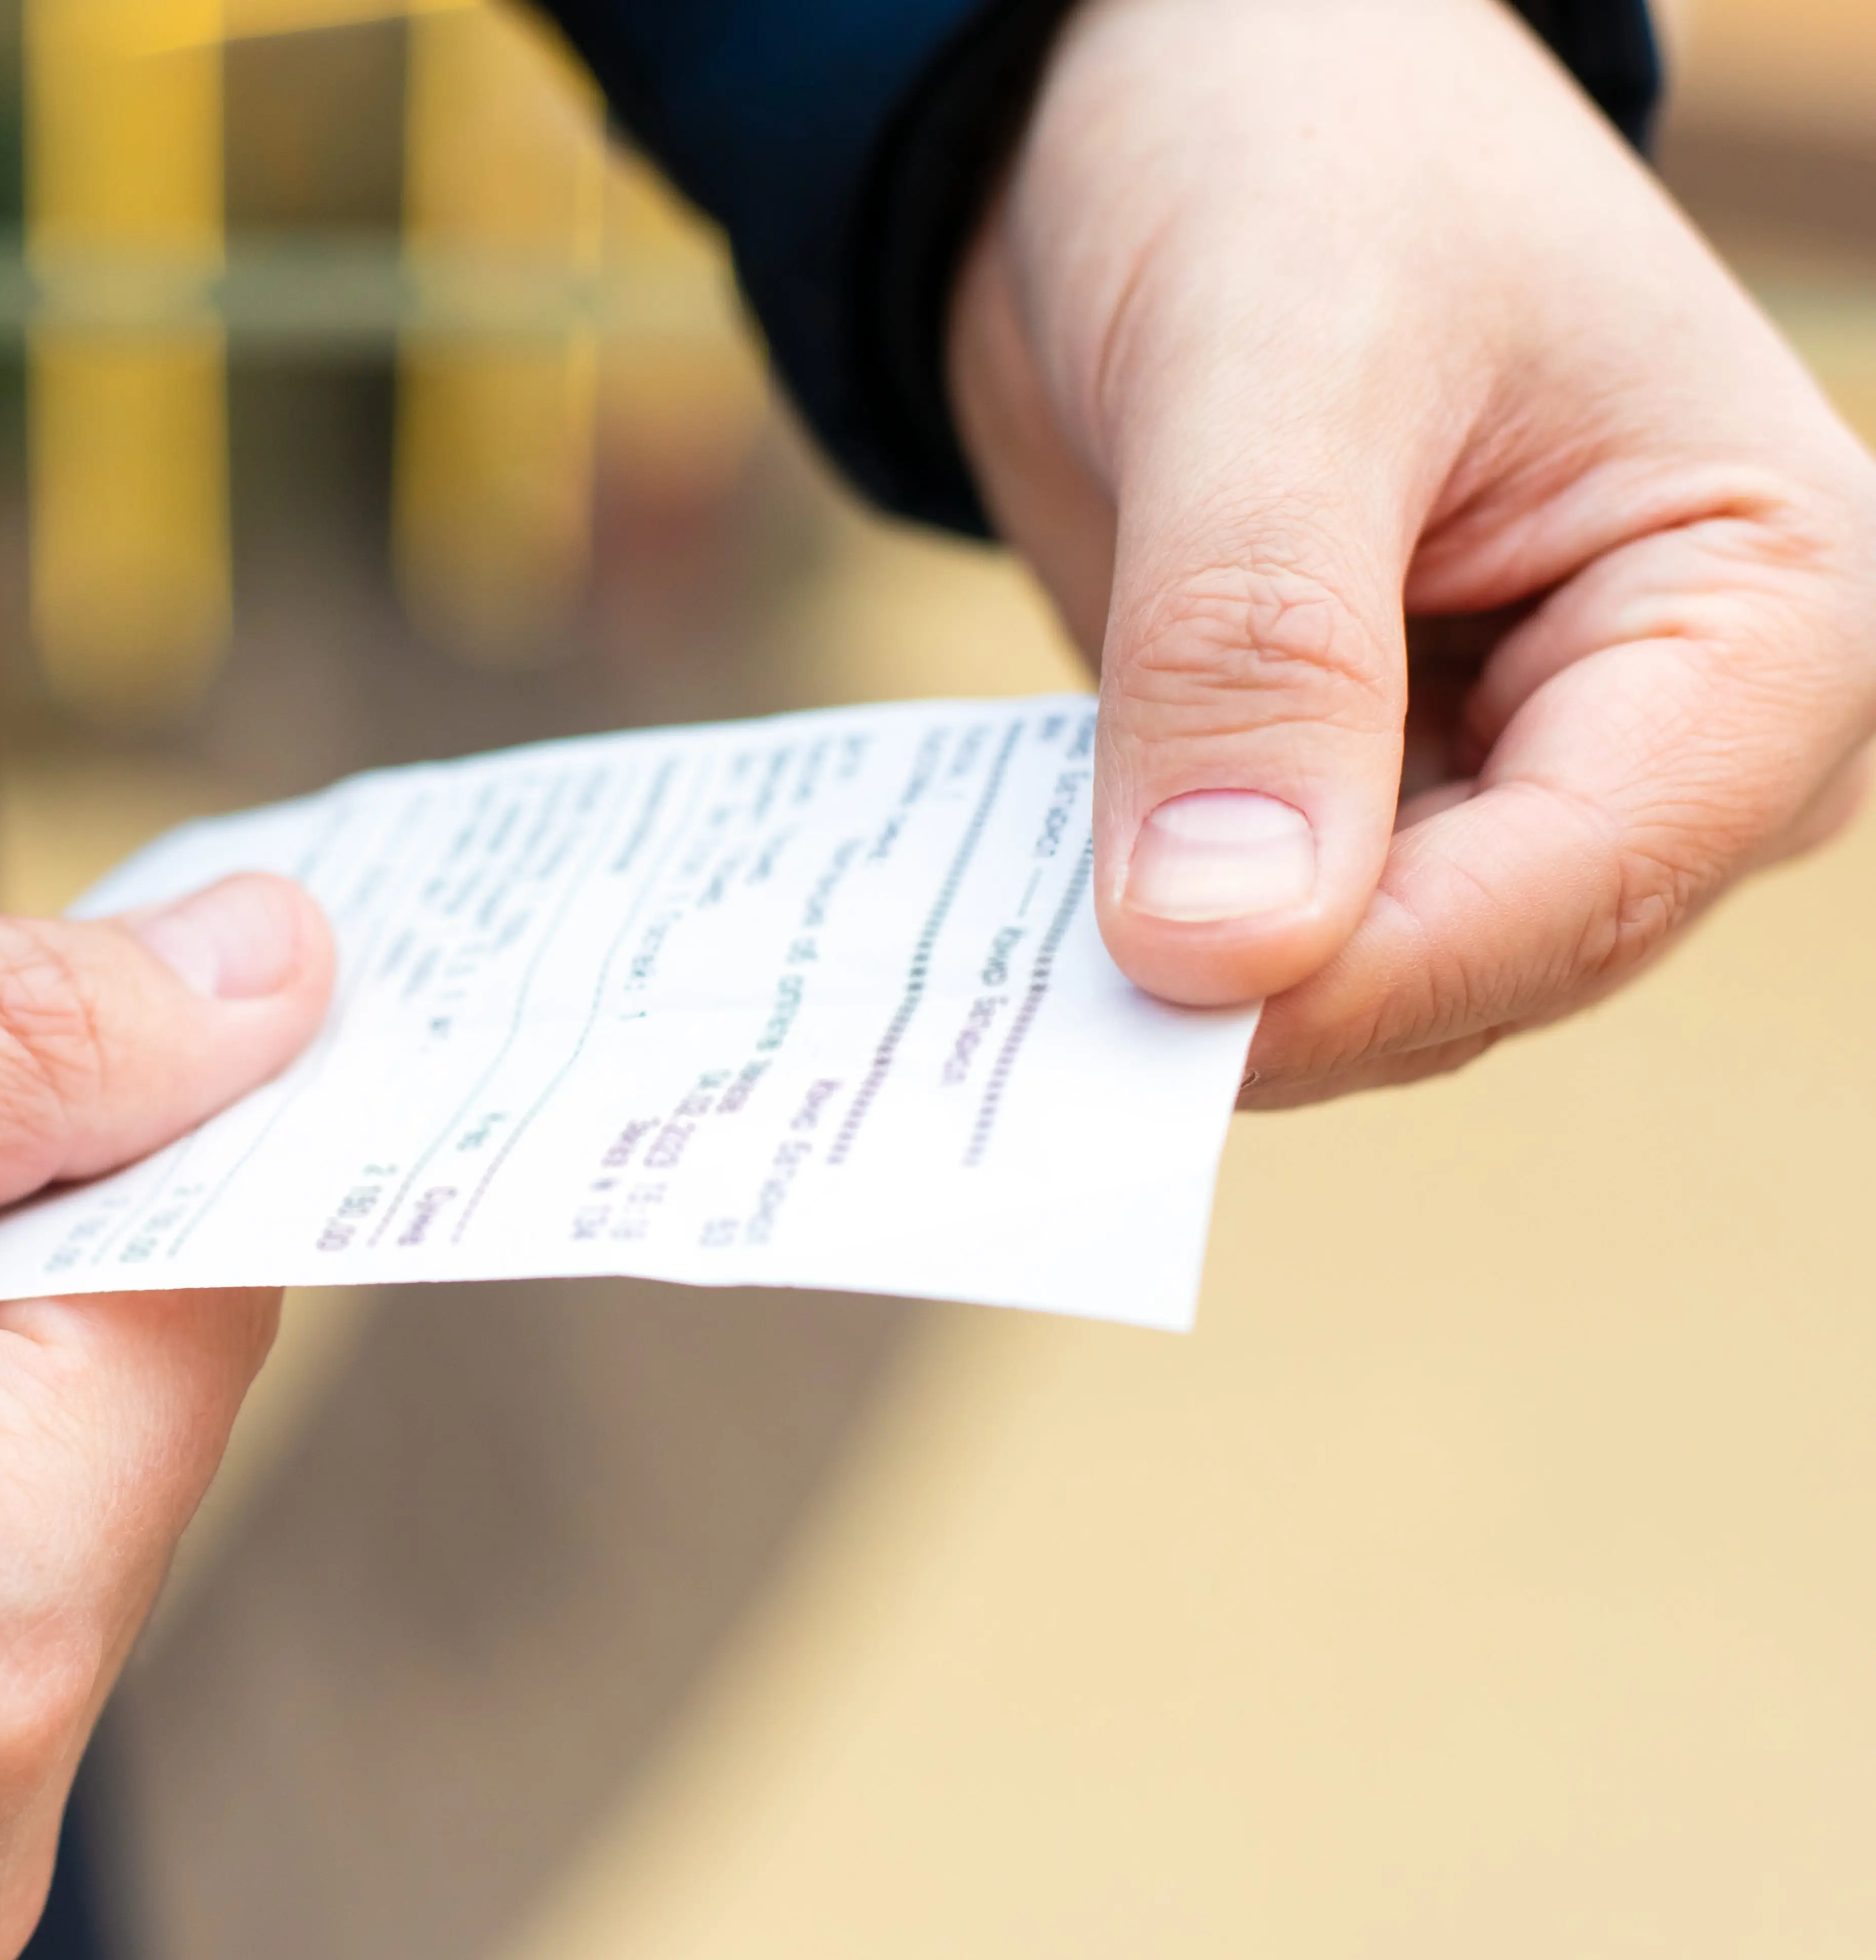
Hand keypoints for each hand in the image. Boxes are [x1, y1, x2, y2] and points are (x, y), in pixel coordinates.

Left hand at [950, 0, 1875, 1103]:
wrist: (1179, 101)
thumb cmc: (1291, 152)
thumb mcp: (1278, 370)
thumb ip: (1260, 649)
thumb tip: (1220, 946)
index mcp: (1767, 611)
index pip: (1583, 883)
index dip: (1359, 983)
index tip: (1147, 1032)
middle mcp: (1670, 728)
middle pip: (1479, 962)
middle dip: (1269, 1003)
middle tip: (1033, 1041)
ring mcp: (1516, 768)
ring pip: (1365, 975)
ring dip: (1191, 989)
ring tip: (1008, 990)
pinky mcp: (1364, 778)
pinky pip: (1268, 920)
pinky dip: (1148, 934)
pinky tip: (1028, 928)